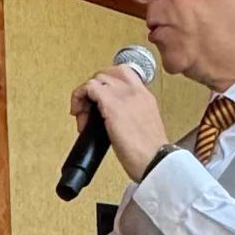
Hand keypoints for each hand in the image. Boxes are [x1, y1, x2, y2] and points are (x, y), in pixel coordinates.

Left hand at [72, 66, 169, 181]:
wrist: (155, 161)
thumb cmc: (151, 154)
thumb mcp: (144, 129)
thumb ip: (131, 118)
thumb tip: (112, 121)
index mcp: (146, 97)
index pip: (124, 75)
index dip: (108, 84)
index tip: (100, 99)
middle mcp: (136, 92)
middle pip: (108, 73)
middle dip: (94, 88)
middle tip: (89, 107)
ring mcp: (124, 95)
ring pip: (97, 78)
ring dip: (85, 95)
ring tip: (83, 116)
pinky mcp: (112, 104)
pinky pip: (88, 87)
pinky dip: (79, 97)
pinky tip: (79, 114)